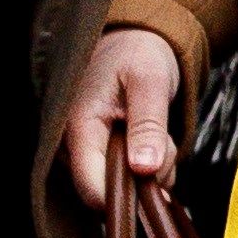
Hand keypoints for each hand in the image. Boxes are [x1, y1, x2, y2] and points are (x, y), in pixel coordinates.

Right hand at [63, 25, 189, 213]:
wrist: (133, 39)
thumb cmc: (138, 53)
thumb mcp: (150, 80)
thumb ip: (148, 124)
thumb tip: (145, 169)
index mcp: (79, 125)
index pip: (91, 185)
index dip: (123, 197)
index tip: (156, 182)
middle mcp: (74, 144)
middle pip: (107, 191)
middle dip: (144, 177)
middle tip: (163, 142)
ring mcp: (85, 150)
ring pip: (122, 187)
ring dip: (151, 170)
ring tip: (157, 133)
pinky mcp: (98, 153)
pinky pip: (128, 178)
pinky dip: (149, 167)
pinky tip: (152, 141)